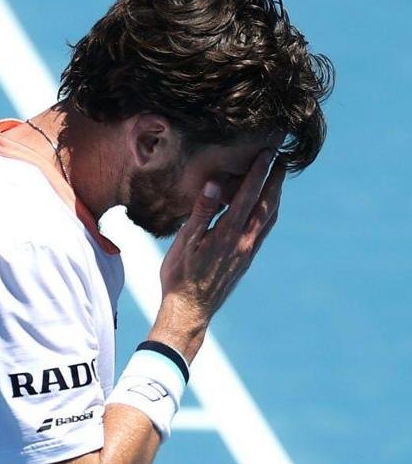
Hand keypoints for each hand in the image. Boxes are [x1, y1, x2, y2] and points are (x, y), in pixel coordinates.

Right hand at [155, 149, 284, 360]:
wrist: (190, 311)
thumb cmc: (180, 276)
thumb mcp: (184, 243)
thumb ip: (201, 213)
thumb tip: (214, 185)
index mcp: (229, 234)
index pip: (248, 195)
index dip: (259, 171)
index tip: (268, 152)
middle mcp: (244, 242)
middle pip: (267, 204)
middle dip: (275, 180)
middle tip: (282, 159)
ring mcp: (248, 252)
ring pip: (269, 218)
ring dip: (275, 196)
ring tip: (278, 179)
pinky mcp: (246, 260)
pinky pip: (264, 230)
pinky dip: (269, 212)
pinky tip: (265, 210)